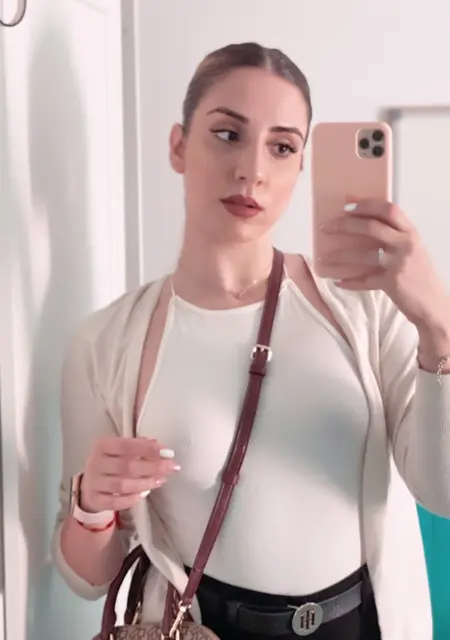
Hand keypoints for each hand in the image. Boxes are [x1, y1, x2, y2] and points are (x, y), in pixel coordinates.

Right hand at [80, 437, 179, 512]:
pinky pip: (115, 502)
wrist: (89, 486)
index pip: (127, 445)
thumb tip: (159, 446)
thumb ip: (139, 446)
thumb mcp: (121, 451)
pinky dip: (131, 499)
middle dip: (152, 467)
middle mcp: (95, 463)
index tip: (168, 453)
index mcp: (102, 446)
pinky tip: (144, 494)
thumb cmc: (111, 464)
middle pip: (127, 466)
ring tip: (160, 480)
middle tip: (171, 467)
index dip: (148, 449)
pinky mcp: (95, 500)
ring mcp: (93, 483)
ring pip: (122, 485)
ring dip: (145, 483)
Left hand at [318, 198, 447, 326]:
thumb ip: (394, 237)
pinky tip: (337, 282)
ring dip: (339, 256)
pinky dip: (349, 282)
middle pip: (372, 227)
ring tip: (323, 259)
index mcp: (410, 233)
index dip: (366, 205)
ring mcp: (399, 263)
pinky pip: (364, 280)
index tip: (347, 205)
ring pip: (363, 254)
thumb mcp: (412, 250)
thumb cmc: (419, 276)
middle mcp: (406, 244)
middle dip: (344, 225)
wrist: (433, 305)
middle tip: (326, 227)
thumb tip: (362, 225)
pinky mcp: (392, 283)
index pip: (388, 209)